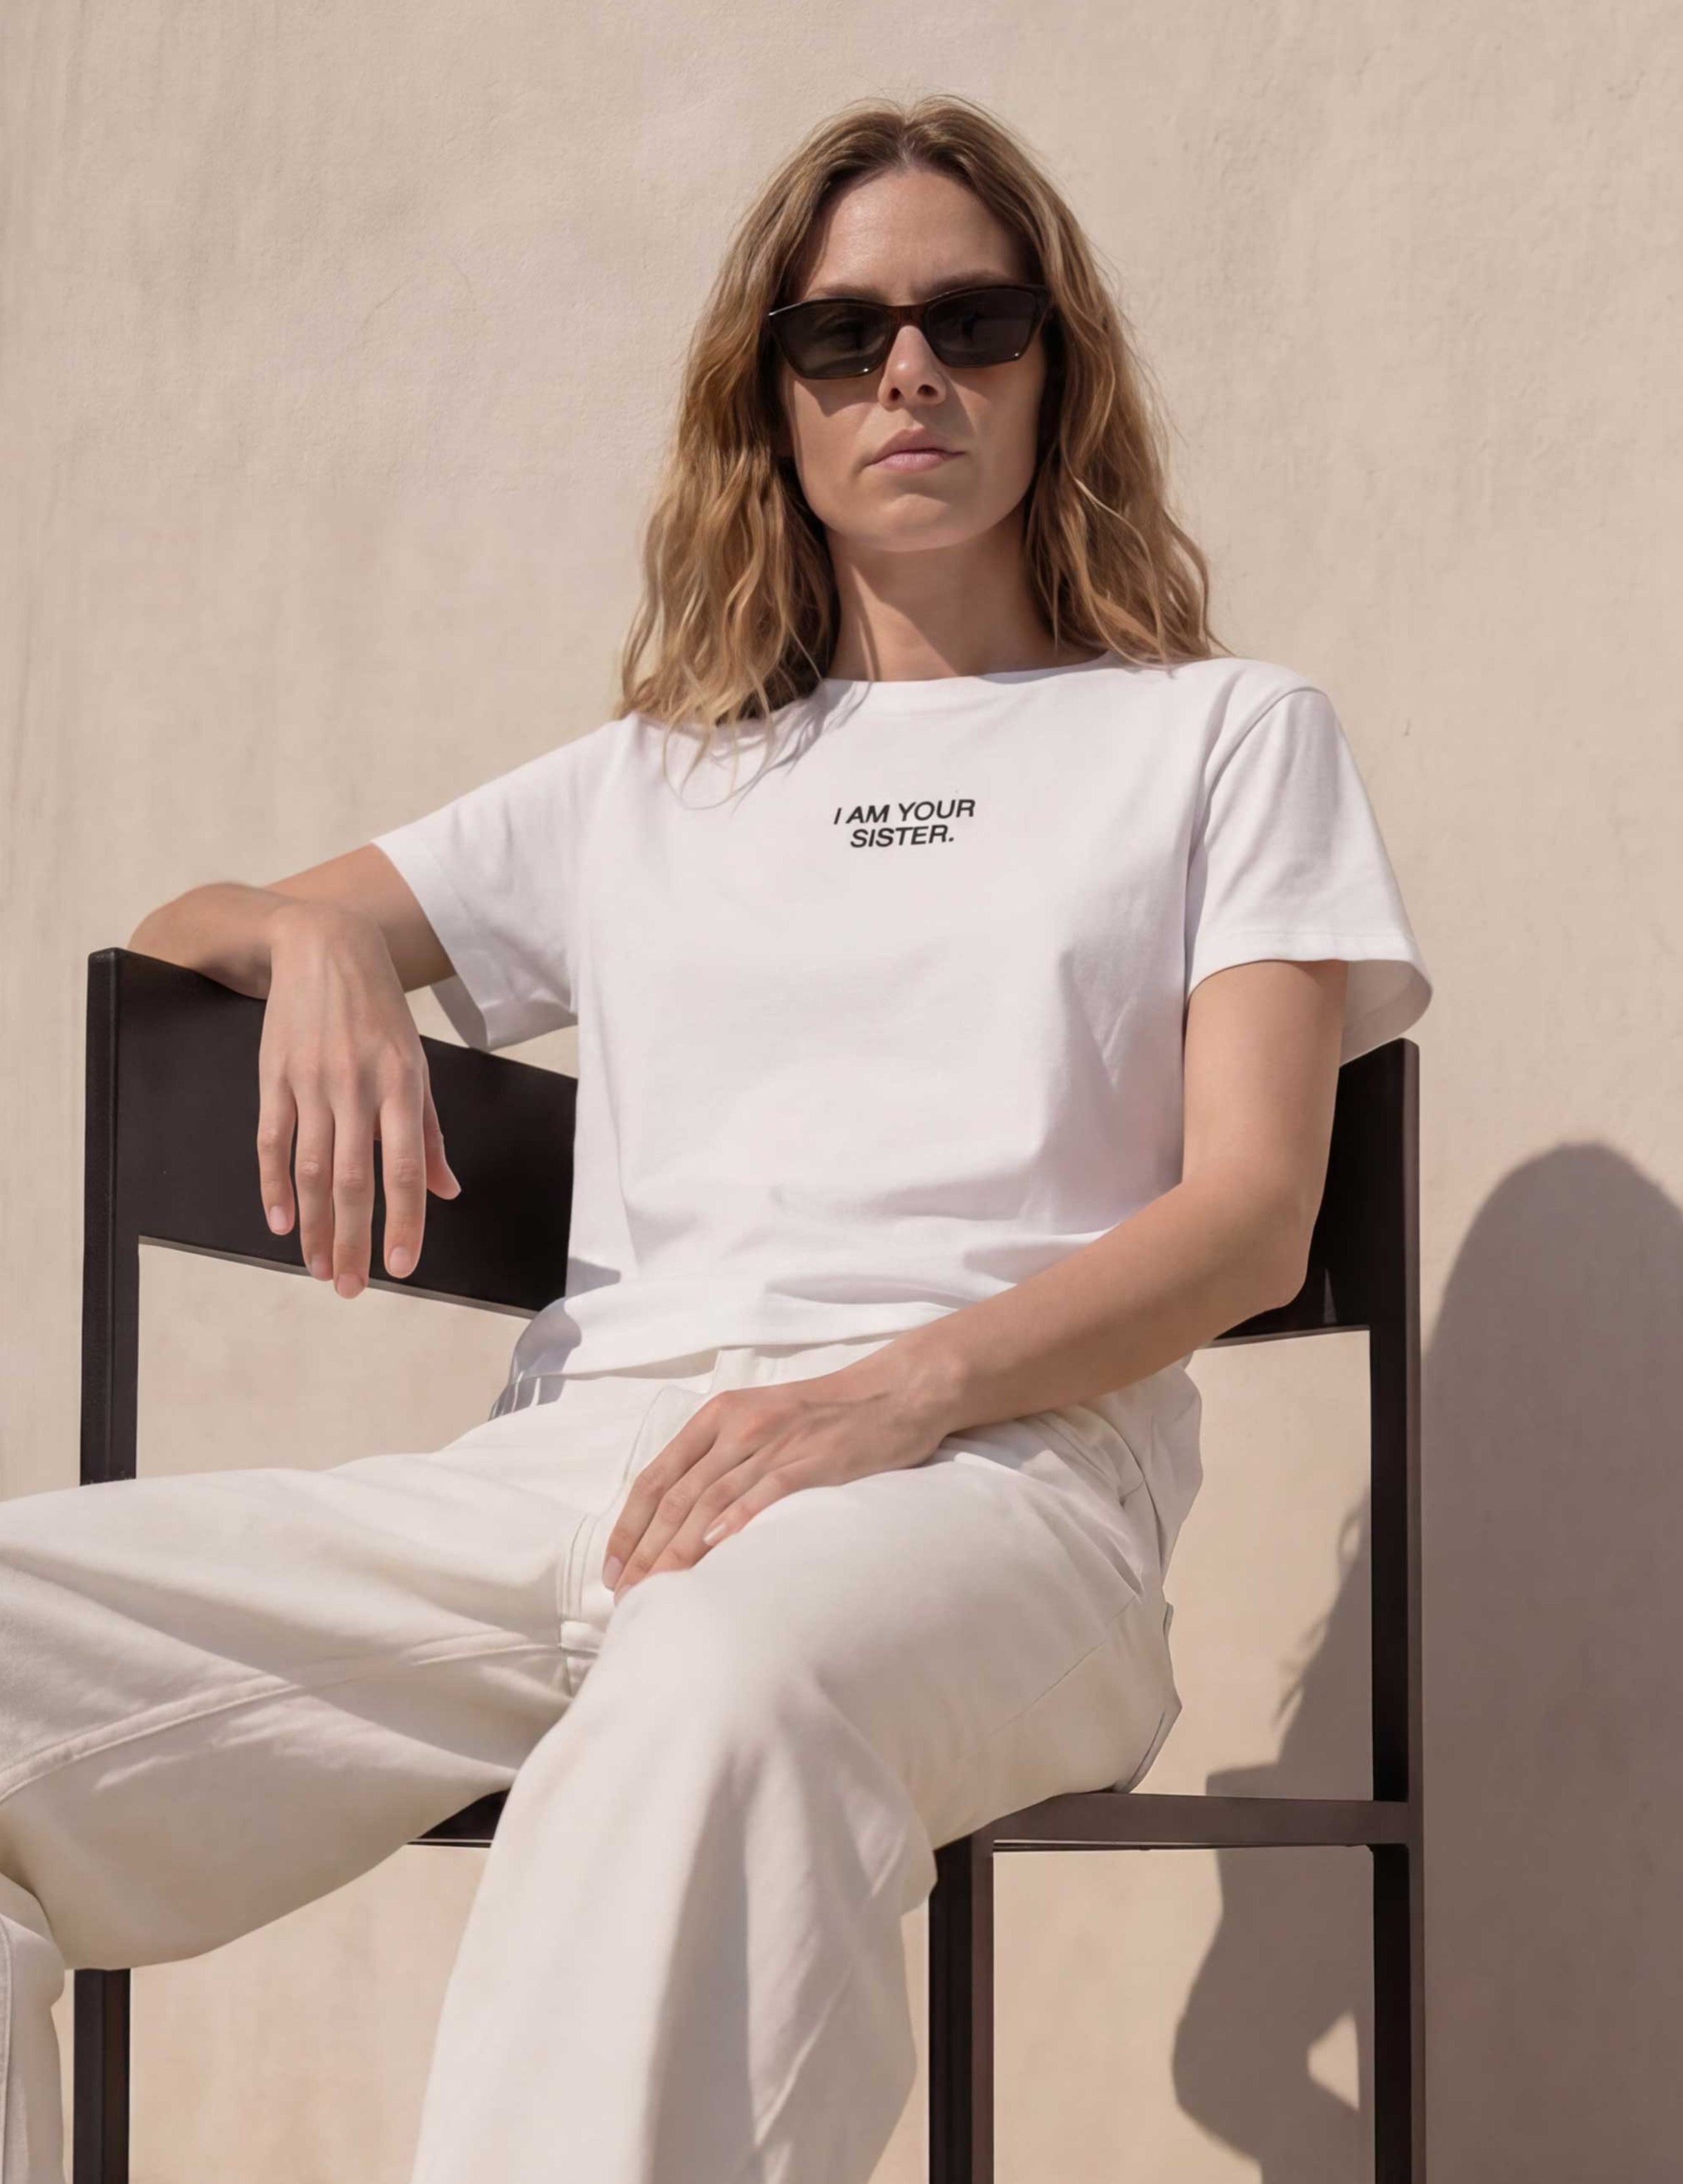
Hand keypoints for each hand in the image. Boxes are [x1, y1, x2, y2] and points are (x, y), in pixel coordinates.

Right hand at [256, 899, 459, 1296]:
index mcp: (402, 1084)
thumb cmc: (380, 1013)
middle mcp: (357, 1086)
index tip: (402, 1269)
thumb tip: (446, 1191)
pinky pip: (271, 1141)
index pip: (404, 1168)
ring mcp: (311, 1081)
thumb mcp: (418, 1063)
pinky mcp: (274, 1076)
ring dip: (313, 1226)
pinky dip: (273, 1185)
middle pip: (352, 1180)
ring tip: (316, 1268)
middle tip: (349, 1288)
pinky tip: (280, 1222)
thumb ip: (429, 1132)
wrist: (324, 947)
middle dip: (351, 1241)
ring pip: (310, 1169)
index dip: (403, 1222)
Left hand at [601, 1349, 964, 1596]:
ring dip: (679, 1549)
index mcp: (718, 1416)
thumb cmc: (825, 1415)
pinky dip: (737, 1519)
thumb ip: (721, 1459)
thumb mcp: (760, 1421)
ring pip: (712, 1499)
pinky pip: (766, 1491)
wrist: (894, 1392)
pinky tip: (715, 1548)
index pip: (658, 1476)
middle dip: (647, 1548)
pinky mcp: (812, 1459)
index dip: (630, 1524)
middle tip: (627, 1593)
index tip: (613, 1566)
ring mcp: (774, 1442)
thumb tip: (682, 1518)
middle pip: (678, 1495)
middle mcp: (738, 1427)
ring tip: (657, 1588)